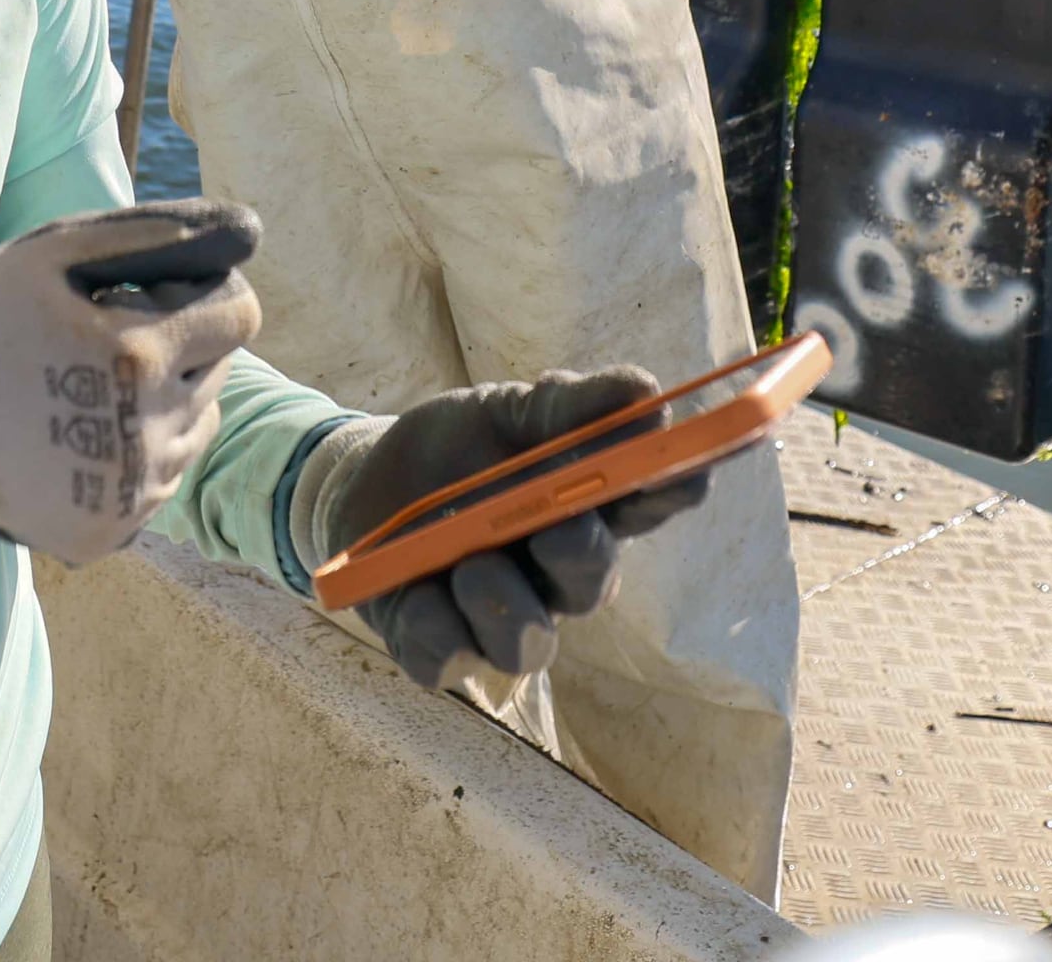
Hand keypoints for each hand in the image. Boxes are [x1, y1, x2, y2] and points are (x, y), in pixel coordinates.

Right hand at [0, 198, 261, 565]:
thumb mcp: (53, 250)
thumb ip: (153, 234)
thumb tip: (245, 233)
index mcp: (139, 354)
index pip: (240, 316)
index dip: (200, 296)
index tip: (150, 296)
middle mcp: (149, 431)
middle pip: (219, 371)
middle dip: (179, 346)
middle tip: (105, 340)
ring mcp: (130, 492)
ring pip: (197, 429)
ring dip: (163, 402)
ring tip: (90, 389)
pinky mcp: (108, 532)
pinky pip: (160, 484)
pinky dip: (135, 456)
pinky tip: (76, 437)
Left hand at [290, 371, 720, 691]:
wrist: (367, 478)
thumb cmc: (460, 447)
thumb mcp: (510, 411)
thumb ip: (571, 407)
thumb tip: (646, 393)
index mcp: (589, 510)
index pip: (651, 503)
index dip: (674, 489)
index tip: (684, 468)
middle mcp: (556, 575)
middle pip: (594, 584)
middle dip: (583, 558)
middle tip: (561, 530)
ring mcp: (499, 619)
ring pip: (529, 645)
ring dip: (506, 606)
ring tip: (470, 565)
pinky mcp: (437, 648)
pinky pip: (447, 658)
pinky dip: (436, 629)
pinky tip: (419, 595)